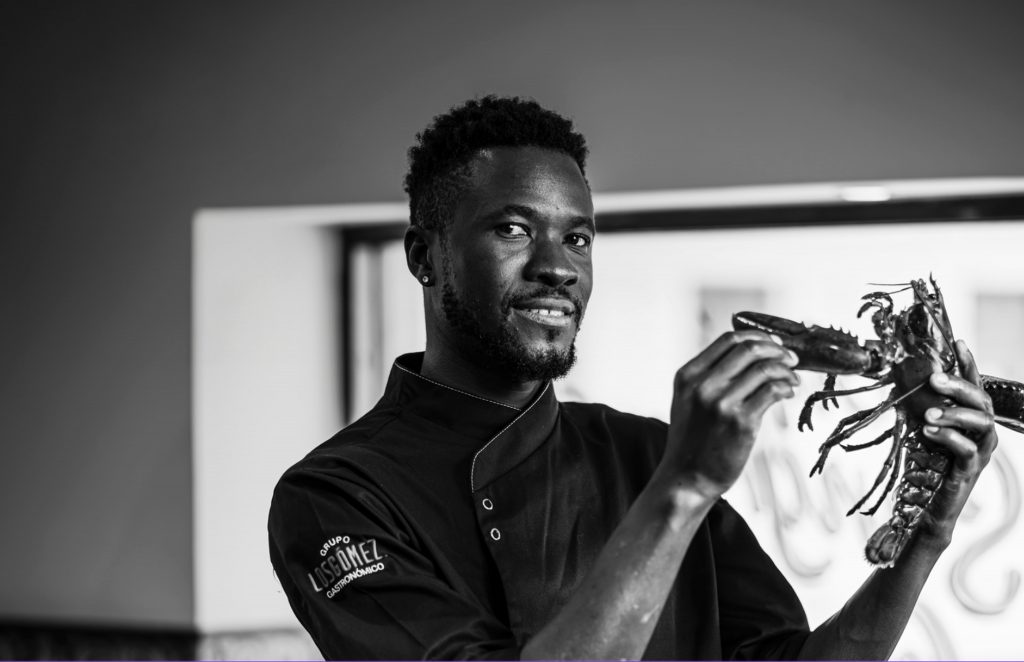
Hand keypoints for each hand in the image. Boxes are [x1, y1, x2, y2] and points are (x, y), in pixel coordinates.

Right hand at [664, 330, 799, 498]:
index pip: (728, 340)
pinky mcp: (741, 422)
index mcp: (688, 376)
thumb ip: (708, 377)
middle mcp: (703, 385)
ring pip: (765, 368)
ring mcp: (722, 403)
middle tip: (790, 358)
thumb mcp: (688, 401)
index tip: (772, 343)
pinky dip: (786, 386)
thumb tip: (747, 355)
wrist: (687, 478)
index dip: (756, 336)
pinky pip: (772, 391)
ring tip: (793, 377)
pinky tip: (788, 391)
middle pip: (749, 349)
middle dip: (776, 349)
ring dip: (786, 369)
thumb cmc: (691, 441)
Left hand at [915, 340, 997, 547]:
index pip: (975, 385)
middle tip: (934, 379)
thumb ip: (921, 406)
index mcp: (972, 419)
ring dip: (955, 413)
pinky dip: (949, 437)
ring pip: (982, 424)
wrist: (929, 507)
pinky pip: (967, 450)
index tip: (958, 341)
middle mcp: (982, 433)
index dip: (969, 363)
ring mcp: (979, 452)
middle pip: (982, 401)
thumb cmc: (927, 465)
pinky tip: (930, 431)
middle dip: (960, 386)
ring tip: (929, 413)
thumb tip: (902, 378)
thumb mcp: (923, 429)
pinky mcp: (969, 471)